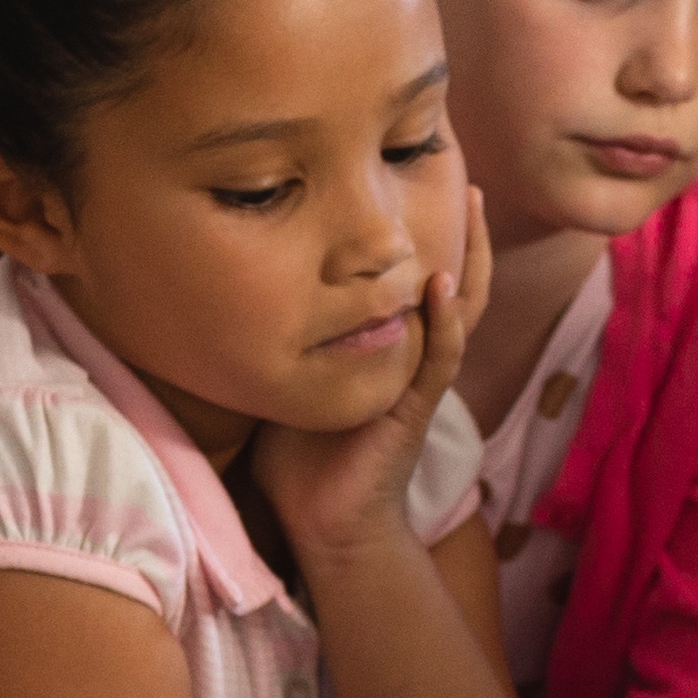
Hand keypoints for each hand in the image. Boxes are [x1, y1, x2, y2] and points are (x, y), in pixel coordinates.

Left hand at [247, 190, 487, 563]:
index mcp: (390, 349)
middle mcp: (413, 358)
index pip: (416, 280)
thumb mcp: (288, 378)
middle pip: (456, 282)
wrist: (323, 526)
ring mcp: (418, 382)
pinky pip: (439, 358)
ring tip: (468, 204)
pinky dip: (443, 321)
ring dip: (469, 257)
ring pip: (460, 309)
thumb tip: (229, 288)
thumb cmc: (300, 461)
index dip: (424, 232)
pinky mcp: (414, 410)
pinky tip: (440, 282)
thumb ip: (283, 337)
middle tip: (461, 171)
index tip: (413, 180)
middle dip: (463, 229)